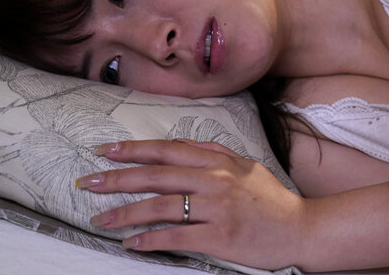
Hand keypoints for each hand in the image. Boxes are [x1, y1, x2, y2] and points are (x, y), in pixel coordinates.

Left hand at [76, 139, 305, 269]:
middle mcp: (215, 180)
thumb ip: (213, 153)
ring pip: (162, 206)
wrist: (301, 228)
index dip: (134, 149)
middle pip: (157, 175)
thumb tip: (179, 146)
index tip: (105, 150)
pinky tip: (131, 243)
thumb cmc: (270, 199)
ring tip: (101, 220)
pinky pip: (176, 237)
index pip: (168, 151)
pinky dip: (150, 240)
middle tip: (88, 182)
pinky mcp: (219, 237)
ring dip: (126, 213)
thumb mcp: (245, 165)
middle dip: (118, 178)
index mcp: (219, 161)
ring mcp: (217, 208)